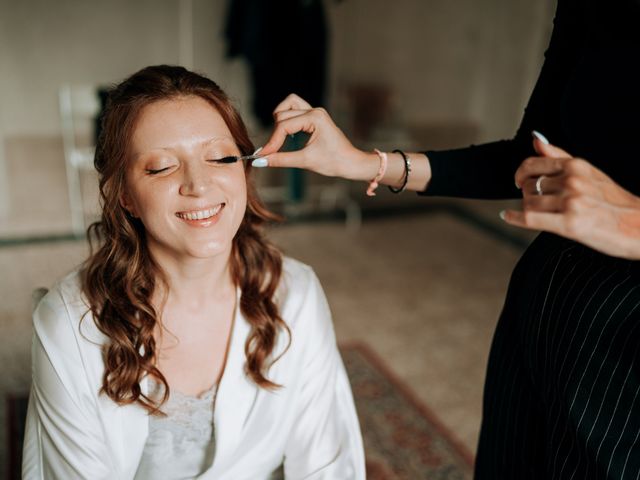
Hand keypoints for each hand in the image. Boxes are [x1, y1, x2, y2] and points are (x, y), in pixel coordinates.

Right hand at [259, 94, 376, 180]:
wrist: (351, 163)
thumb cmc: (334, 162)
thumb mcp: (305, 161)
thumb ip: (281, 159)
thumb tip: (261, 161)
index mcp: (315, 118)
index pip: (284, 126)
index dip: (272, 142)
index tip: (262, 155)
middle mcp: (315, 111)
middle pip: (282, 115)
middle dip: (275, 134)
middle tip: (272, 152)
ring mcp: (315, 112)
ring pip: (287, 106)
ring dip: (279, 121)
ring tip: (279, 139)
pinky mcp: (314, 117)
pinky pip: (294, 110)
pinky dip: (286, 120)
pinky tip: (286, 135)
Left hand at [501, 133, 639, 258]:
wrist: (639, 226)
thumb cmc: (614, 201)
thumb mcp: (589, 171)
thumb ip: (559, 156)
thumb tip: (535, 139)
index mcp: (576, 166)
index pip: (532, 164)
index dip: (520, 173)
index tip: (518, 181)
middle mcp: (572, 181)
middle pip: (529, 186)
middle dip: (529, 194)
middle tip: (539, 202)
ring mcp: (571, 202)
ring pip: (528, 202)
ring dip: (527, 208)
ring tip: (539, 213)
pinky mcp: (569, 224)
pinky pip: (529, 218)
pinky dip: (513, 218)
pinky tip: (507, 216)